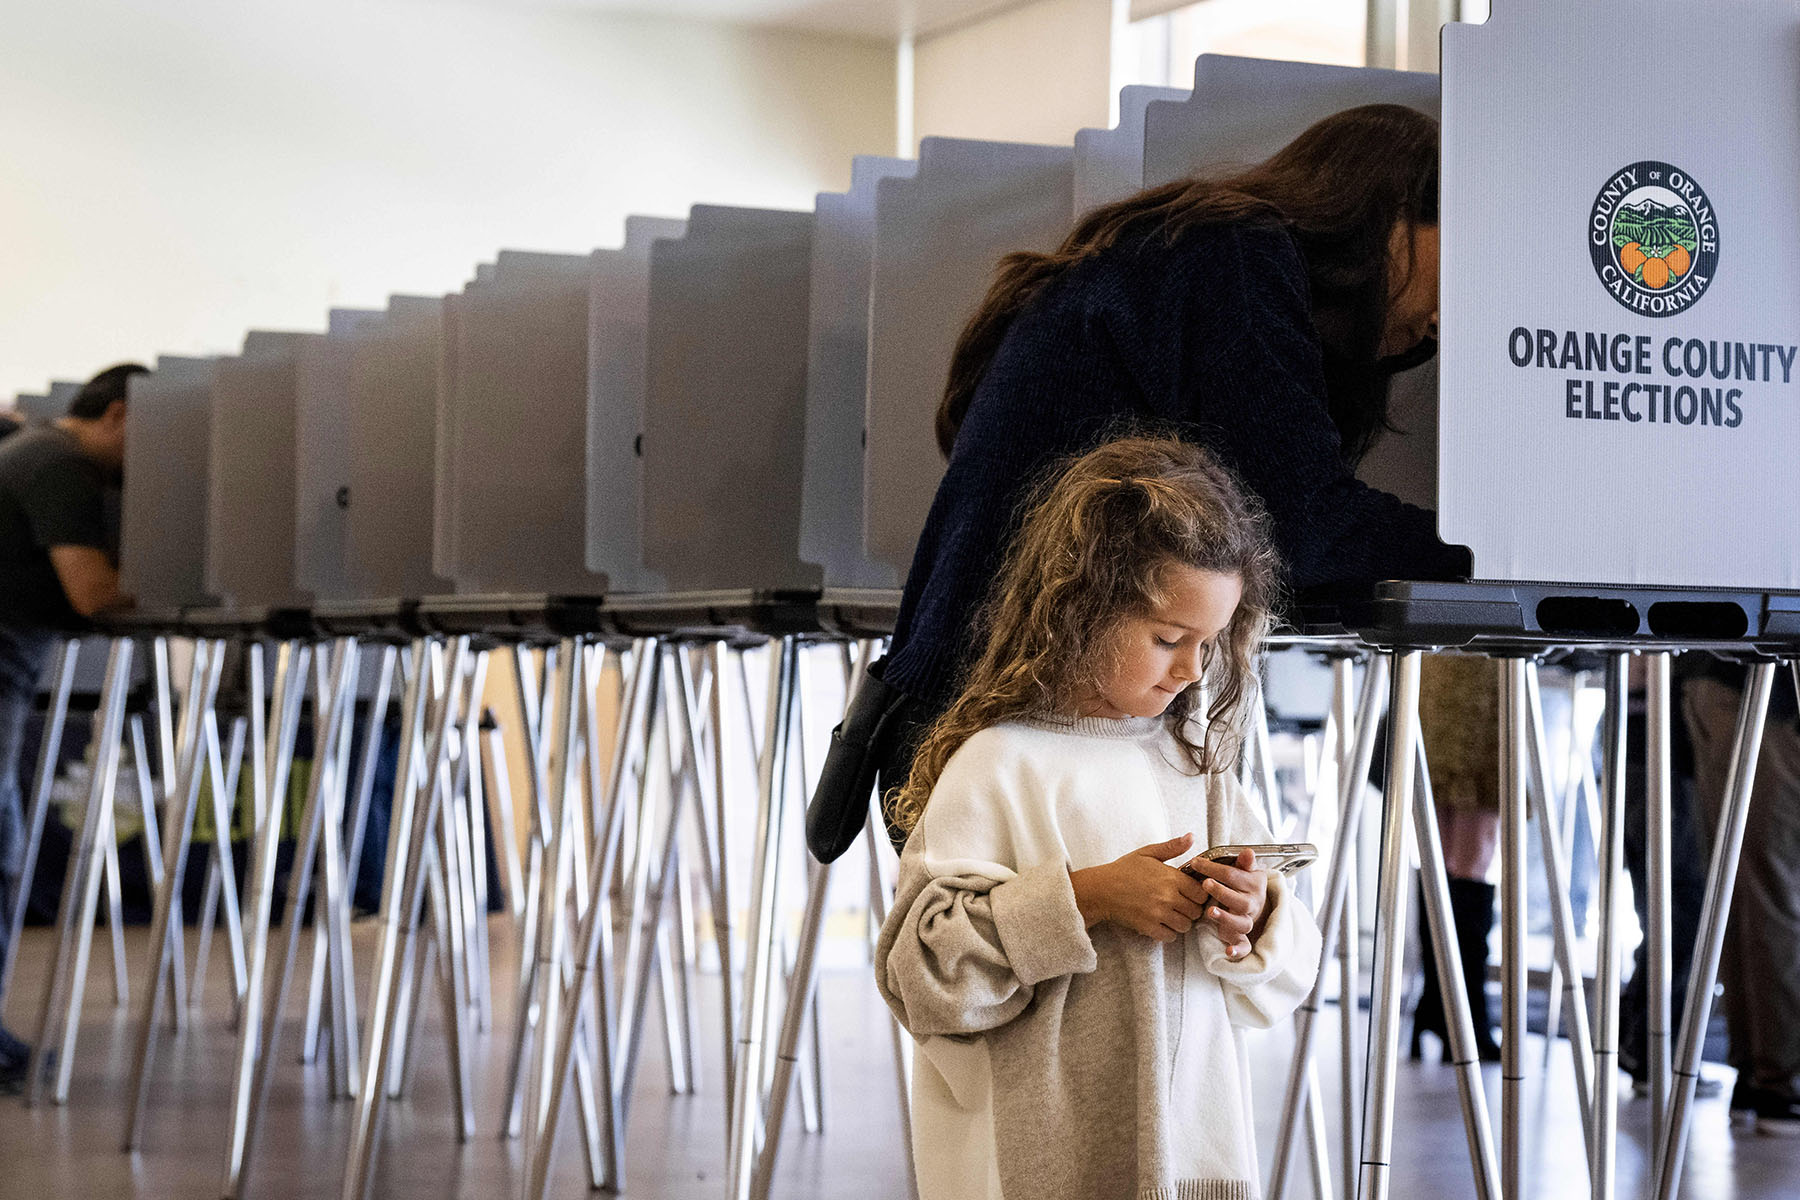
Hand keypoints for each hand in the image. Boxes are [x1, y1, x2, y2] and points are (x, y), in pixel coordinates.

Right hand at [1068, 834, 1211, 943]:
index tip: (1190, 892)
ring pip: (1186, 925)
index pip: (1201, 892)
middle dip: (1192, 908)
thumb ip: (1172, 847)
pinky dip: (1169, 932)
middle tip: (1182, 904)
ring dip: (1182, 921)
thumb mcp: (1147, 853)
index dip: (1198, 893)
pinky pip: (1170, 936)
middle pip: (1196, 911)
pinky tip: (1162, 922)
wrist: (1100, 889)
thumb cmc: (1123, 869)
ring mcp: (1158, 914)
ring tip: (1172, 914)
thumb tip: (1192, 837)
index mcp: (1171, 877)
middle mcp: (1168, 897)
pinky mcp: (1148, 927)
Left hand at [1182, 850, 1269, 958]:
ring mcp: (1248, 920)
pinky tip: (1228, 951)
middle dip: (1222, 892)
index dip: (1215, 869)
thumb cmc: (1244, 885)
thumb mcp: (1245, 871)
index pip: (1235, 876)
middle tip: (1205, 883)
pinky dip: (1238, 950)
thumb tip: (1248, 851)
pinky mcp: (1242, 935)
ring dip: (1226, 918)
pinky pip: (1245, 946)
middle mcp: (1253, 903)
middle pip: (1240, 901)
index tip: (1196, 863)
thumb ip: (1244, 863)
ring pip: (1242, 923)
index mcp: (1254, 884)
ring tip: (1210, 912)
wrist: (1258, 904)